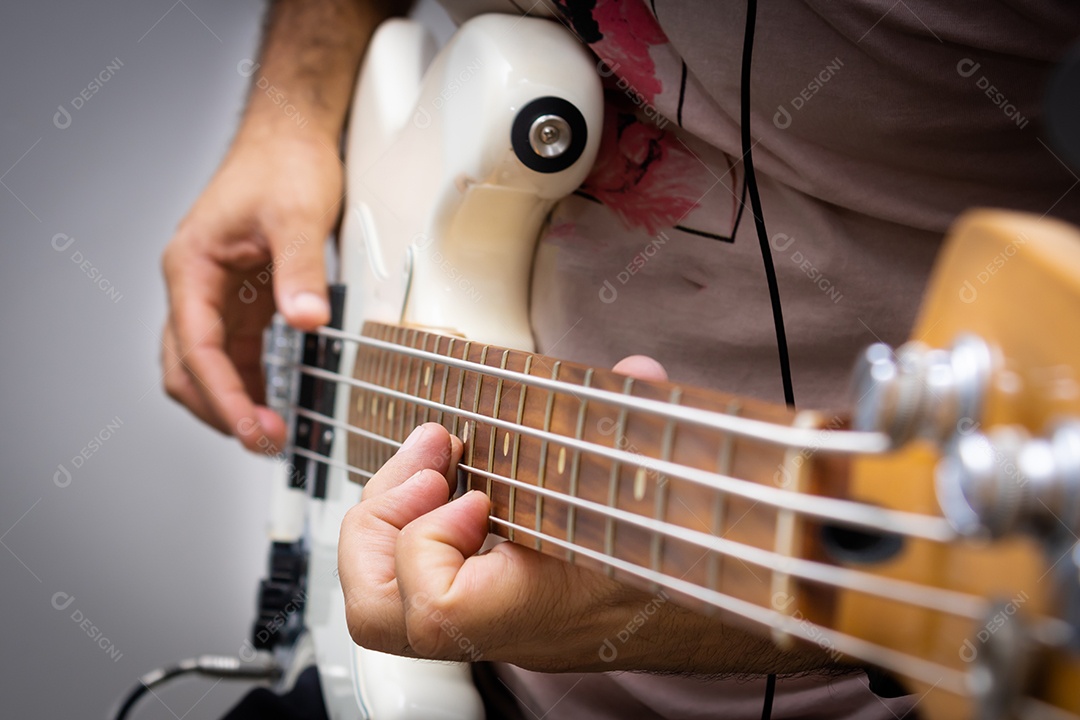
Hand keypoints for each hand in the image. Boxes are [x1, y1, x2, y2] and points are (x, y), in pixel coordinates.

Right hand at [161, 130, 341, 451]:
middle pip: (188, 367)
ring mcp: (216, 292)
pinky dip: (247, 381)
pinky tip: (271, 402)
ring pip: (207, 364)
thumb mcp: (299, 215)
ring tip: (271, 433)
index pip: (198, 349)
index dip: (224, 398)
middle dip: (221, 410)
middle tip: (266, 442)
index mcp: (192, 266)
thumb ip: (300, 271)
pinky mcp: (242, 295)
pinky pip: (233, 350)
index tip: (253, 431)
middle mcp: (195, 283)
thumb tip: (307, 322)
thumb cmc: (283, 162)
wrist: (290, 134)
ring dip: (233, 401)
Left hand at [338, 356, 816, 673]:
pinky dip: (422, 516)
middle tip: (427, 455)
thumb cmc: (701, 563)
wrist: (725, 610)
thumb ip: (651, 428)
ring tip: (435, 460)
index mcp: (542, 610)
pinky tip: (463, 476)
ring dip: (391, 516)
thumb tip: (636, 372)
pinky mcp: (492, 596)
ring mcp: (491, 618)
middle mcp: (504, 626)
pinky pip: (421, 569)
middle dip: (378, 520)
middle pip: (379, 614)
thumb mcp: (677, 491)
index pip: (436, 611)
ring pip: (387, 600)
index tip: (473, 488)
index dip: (427, 540)